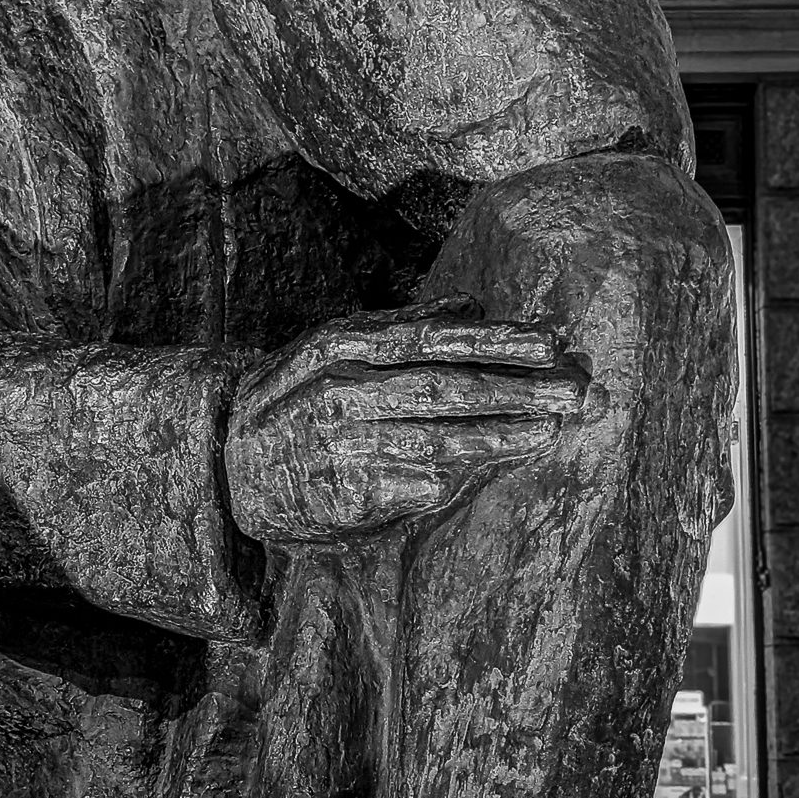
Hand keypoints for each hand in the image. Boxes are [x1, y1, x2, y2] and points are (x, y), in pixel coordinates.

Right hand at [223, 304, 587, 546]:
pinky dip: (446, 479)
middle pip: (447, 389)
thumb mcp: (332, 347)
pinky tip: (484, 473)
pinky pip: (406, 485)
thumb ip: (401, 328)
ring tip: (549, 431)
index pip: (435, 340)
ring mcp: (342, 444)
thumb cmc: (290, 399)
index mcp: (345, 347)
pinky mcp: (341, 493)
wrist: (222, 461)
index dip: (497, 341)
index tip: (552, 343)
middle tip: (576, 392)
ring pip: (436, 440)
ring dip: (499, 437)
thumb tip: (471, 304)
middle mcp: (344, 391)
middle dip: (518, 390)